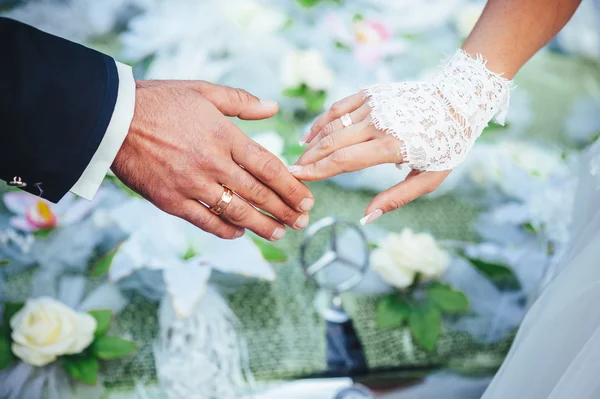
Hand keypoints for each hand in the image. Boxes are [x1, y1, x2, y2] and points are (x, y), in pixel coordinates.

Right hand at [112, 80, 313, 239]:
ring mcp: (192, 185)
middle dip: (285, 210)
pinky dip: (226, 230)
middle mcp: (213, 163)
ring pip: (237, 212)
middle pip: (259, 194)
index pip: (269, 168)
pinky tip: (240, 232)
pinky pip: (206, 222)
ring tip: (279, 233)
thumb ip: (242, 102)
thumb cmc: (160, 101)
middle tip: (302, 222)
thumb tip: (273, 108)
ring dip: (262, 226)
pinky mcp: (171, 201)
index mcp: (225, 136)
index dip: (292, 187)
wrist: (113, 118)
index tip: (307, 200)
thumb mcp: (204, 91)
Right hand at [290, 92, 449, 224]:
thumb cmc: (447, 143)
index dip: (318, 170)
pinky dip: (322, 120)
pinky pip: (339, 107)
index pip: (344, 160)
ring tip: (301, 157)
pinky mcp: (371, 93)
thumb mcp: (430, 178)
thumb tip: (367, 218)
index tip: (298, 178)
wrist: (459, 99)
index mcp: (392, 146)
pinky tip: (310, 133)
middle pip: (332, 142)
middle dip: (309, 158)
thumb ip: (397, 198)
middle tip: (292, 171)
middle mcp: (379, 123)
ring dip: (313, 142)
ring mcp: (374, 105)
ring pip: (333, 124)